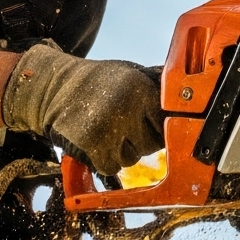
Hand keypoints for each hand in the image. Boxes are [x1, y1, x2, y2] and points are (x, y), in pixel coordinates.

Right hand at [1, 41, 162, 171]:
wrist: (51, 87)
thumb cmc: (95, 82)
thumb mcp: (130, 72)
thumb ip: (158, 84)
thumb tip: (188, 94)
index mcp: (141, 89)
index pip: (168, 121)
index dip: (158, 124)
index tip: (146, 121)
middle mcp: (127, 110)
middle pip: (153, 144)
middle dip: (141, 138)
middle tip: (121, 123)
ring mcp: (109, 131)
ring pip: (132, 158)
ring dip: (122, 150)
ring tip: (106, 128)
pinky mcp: (92, 150)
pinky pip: (111, 167)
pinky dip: (104, 160)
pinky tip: (95, 140)